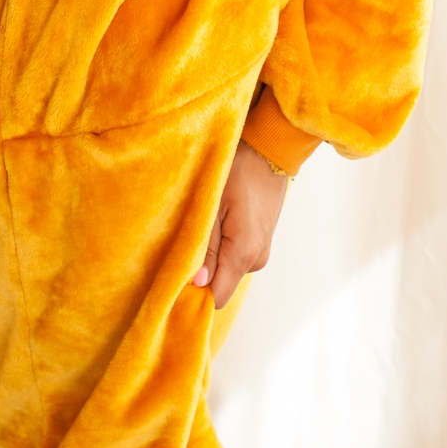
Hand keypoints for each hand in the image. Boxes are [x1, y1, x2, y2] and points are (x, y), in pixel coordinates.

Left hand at [193, 141, 287, 311]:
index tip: (176, 276)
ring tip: (204, 224)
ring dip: (212, 255)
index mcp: (244, 253)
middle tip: (186, 238)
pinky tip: (217, 222)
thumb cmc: (239, 170)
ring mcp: (261, 250)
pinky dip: (223, 246)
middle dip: (201, 270)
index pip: (217, 297)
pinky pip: (236, 256)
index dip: (195, 293)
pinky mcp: (261, 241)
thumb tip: (197, 283)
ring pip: (227, 269)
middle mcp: (256, 258)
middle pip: (220, 283)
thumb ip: (206, 247)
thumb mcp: (214, 205)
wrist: (270, 150)